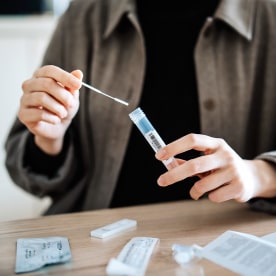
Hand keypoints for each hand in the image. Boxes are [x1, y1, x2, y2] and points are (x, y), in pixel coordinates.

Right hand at [18, 65, 81, 154]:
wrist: (56, 127)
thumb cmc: (63, 107)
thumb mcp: (71, 96)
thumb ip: (73, 86)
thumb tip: (78, 73)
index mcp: (41, 76)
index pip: (50, 70)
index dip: (64, 77)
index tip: (78, 85)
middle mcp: (29, 85)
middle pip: (46, 84)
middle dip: (63, 95)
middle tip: (71, 104)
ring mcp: (24, 99)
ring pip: (42, 98)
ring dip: (58, 108)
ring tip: (63, 114)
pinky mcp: (23, 114)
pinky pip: (39, 113)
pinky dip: (52, 118)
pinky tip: (56, 120)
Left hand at [155, 133, 275, 202]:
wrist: (251, 177)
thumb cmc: (222, 167)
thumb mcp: (207, 159)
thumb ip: (188, 162)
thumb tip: (169, 164)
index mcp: (215, 144)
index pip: (192, 140)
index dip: (174, 147)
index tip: (159, 155)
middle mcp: (225, 155)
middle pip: (194, 165)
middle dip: (174, 175)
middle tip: (161, 181)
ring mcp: (233, 170)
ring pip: (202, 185)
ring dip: (193, 191)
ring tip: (196, 191)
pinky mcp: (239, 186)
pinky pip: (213, 196)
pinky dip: (208, 197)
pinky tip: (216, 192)